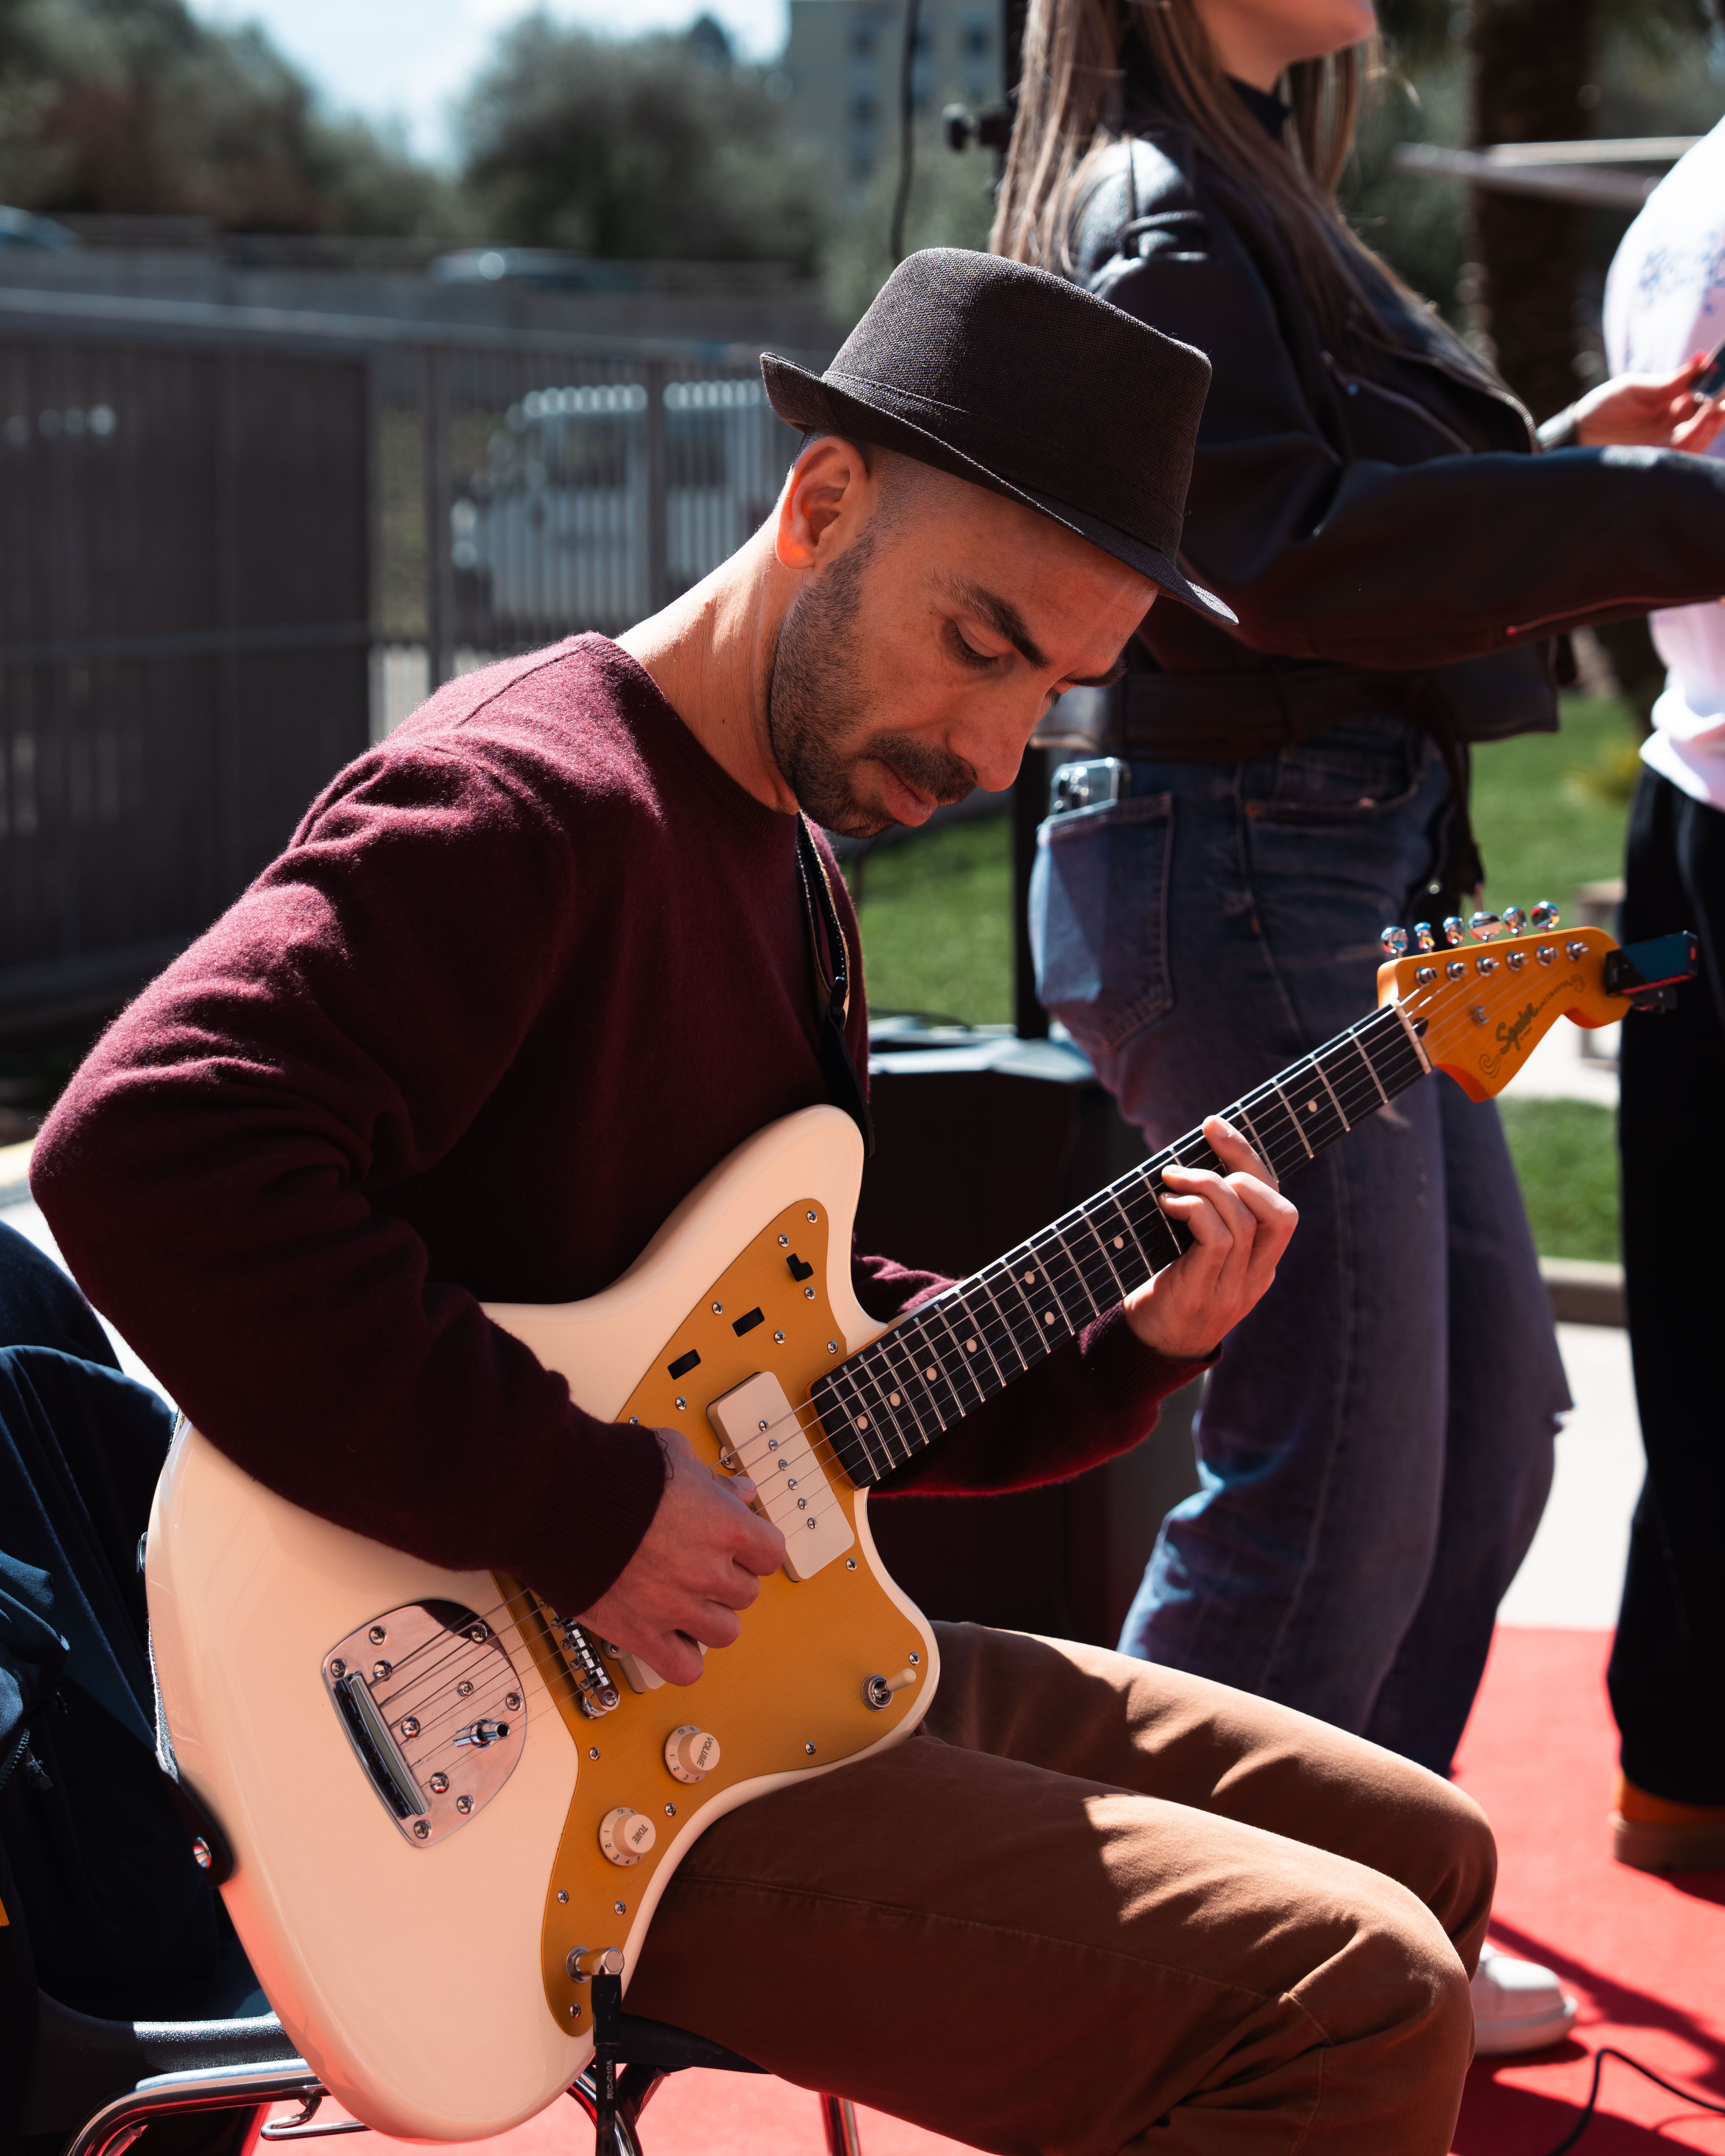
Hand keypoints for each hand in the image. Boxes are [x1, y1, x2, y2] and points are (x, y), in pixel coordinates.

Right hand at [576, 1429, 785, 1683]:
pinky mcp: (640, 1634)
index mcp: (724, 1525)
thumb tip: (742, 1493)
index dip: (753, 1547)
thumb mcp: (673, 1455)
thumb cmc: (611, 1470)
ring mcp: (676, 1607)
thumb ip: (713, 1479)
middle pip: (746, 1594)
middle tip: (697, 1565)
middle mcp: (707, 1571)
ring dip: (708, 1619)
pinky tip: (667, 1636)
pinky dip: (681, 1658)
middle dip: (726, 1579)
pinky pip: (684, 1669)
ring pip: (724, 1633)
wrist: (554, 1497)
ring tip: (683, 1600)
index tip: (735, 1544)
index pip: (771, 1552)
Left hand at [1123, 1116, 1296, 1361]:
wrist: (1144, 1348)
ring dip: (1206, 1186)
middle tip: (1197, 1149)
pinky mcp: (1203, 1294)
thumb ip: (1210, 1219)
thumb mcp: (1197, 1252)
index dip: (1252, 1159)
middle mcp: (1257, 1277)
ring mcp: (1233, 1289)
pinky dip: (1194, 1211)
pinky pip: (1217, 1240)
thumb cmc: (1166, 1287)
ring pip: (1244, 1221)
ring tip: (1172, 1180)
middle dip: (1241, 1164)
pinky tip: (1169, 1205)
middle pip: (1277, 1211)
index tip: (1216, 1126)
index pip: (1279, 1206)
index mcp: (1262, 1264)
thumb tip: (1192, 1159)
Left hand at [1569, 355, 1724, 453]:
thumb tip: (1702, 360)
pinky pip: (1682, 452)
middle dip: (1717, 410)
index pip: (1701, 397)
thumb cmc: (1604, 406)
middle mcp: (1674, 424)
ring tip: (1716, 410)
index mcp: (1672, 403)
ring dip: (1709, 425)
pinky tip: (1700, 426)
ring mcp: (1666, 443)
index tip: (1721, 378)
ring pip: (1698, 436)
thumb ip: (1669, 382)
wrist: (1577, 434)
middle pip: (1705, 418)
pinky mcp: (1656, 458)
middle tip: (1722, 402)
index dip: (1715, 389)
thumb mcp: (1636, 387)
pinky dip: (1695, 440)